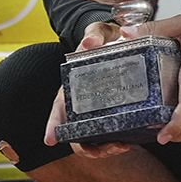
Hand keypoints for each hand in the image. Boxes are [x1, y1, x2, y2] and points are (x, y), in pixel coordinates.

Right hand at [44, 21, 129, 157]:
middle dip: (88, 146)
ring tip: (123, 146)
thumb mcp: (97, 33)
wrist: (119, 39)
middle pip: (76, 132)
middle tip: (108, 147)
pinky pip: (110, 133)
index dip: (53, 124)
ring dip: (105, 148)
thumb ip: (93, 36)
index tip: (50, 139)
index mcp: (72, 85)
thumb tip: (89, 43)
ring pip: (93, 138)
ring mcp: (96, 109)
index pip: (58, 108)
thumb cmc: (103, 39)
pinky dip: (117, 141)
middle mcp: (81, 102)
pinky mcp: (112, 111)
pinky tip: (130, 141)